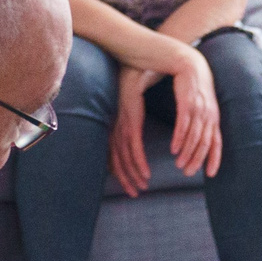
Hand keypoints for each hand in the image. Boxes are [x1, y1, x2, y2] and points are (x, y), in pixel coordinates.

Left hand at [109, 67, 152, 197]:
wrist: (135, 66)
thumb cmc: (135, 84)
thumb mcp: (132, 107)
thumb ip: (132, 121)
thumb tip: (135, 134)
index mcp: (116, 127)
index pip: (115, 156)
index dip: (122, 173)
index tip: (131, 186)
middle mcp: (116, 128)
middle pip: (118, 161)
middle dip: (126, 179)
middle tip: (136, 194)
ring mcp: (122, 125)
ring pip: (125, 158)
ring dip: (134, 175)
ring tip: (143, 187)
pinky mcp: (131, 121)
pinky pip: (134, 147)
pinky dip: (139, 162)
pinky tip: (146, 173)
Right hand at [165, 44, 222, 178]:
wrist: (189, 62)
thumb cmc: (193, 85)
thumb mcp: (201, 104)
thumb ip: (200, 120)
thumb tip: (197, 135)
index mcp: (213, 116)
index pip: (217, 142)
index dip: (214, 158)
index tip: (209, 174)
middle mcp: (209, 114)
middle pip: (205, 143)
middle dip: (197, 160)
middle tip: (187, 173)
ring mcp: (199, 108)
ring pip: (195, 136)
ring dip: (187, 153)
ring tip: (178, 164)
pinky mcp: (188, 101)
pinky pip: (184, 124)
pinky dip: (180, 138)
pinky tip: (174, 149)